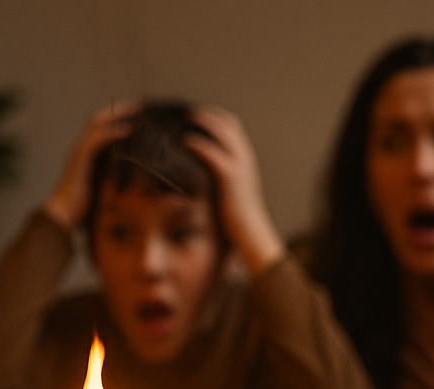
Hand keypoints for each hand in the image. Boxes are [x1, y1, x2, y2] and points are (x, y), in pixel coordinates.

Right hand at [42, 101, 140, 230]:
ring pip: (98, 124)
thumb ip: (114, 175)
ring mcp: (79, 151)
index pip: (103, 126)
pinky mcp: (80, 159)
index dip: (120, 117)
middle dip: (122, 110)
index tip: (141, 113)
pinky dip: (112, 133)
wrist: (64, 214)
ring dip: (119, 115)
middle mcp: (82, 146)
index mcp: (87, 152)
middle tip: (143, 105)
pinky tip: (127, 131)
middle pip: (101, 118)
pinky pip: (96, 140)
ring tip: (138, 111)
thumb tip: (136, 175)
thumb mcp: (103, 185)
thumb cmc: (84, 205)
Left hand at [183, 106, 284, 274]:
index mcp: (244, 158)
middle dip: (206, 112)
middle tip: (184, 111)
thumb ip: (219, 175)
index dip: (213, 116)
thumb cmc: (236, 216)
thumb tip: (200, 168)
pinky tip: (184, 141)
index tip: (194, 114)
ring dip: (202, 121)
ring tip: (183, 118)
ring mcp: (239, 165)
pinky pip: (213, 152)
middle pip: (227, 121)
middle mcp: (244, 157)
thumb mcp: (229, 190)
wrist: (250, 233)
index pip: (231, 125)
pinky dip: (198, 143)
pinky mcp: (230, 177)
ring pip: (222, 130)